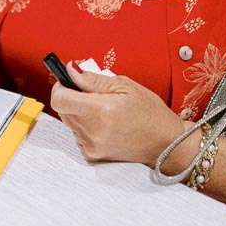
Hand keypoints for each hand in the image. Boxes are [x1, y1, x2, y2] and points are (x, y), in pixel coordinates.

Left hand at [49, 64, 191, 164]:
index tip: (70, 80)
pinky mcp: (93, 155)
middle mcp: (93, 131)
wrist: (165, 143)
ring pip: (69, 121)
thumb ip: (92, 79)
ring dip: (78, 111)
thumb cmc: (150, 113)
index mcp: (100, 111)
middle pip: (62, 109)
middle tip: (92, 92)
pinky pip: (77, 134)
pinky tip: (103, 123)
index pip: (59, 99)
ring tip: (102, 109)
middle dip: (71, 96)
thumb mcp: (125, 86)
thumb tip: (70, 70)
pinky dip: (84, 125)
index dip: (61, 86)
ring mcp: (92, 146)